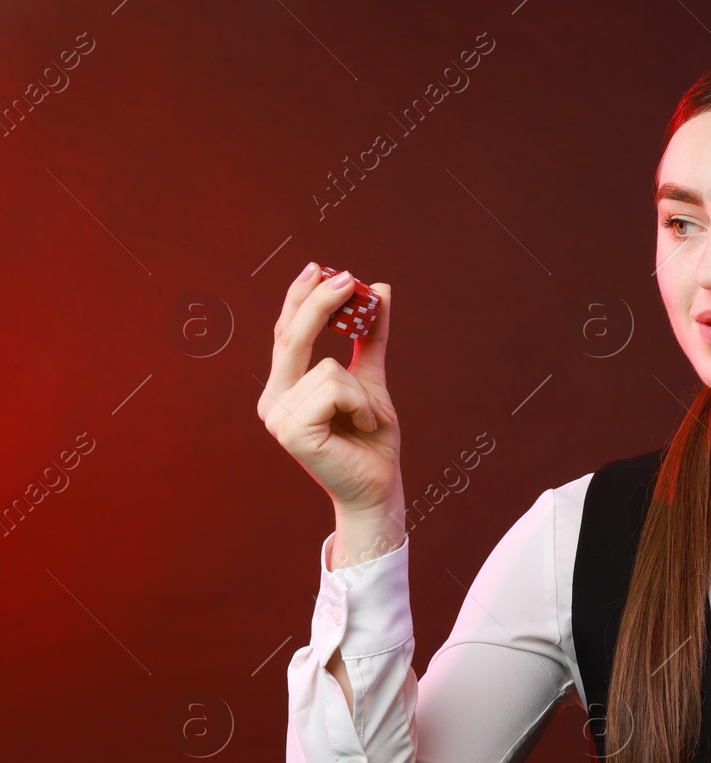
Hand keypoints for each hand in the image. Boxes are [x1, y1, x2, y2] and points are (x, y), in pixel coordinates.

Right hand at [257, 263, 400, 514]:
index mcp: (285, 387)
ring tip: (368, 419)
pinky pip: (335, 388)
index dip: (300, 299)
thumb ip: (371, 339)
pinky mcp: (291, 430)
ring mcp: (277, 415)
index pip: (286, 333)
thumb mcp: (373, 381)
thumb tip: (380, 290)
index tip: (321, 268)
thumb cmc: (372, 440)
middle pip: (292, 337)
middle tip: (350, 279)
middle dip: (321, 304)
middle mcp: (273, 399)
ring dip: (363, 393)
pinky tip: (363, 427)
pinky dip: (360, 405)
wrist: (379, 488)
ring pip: (330, 368)